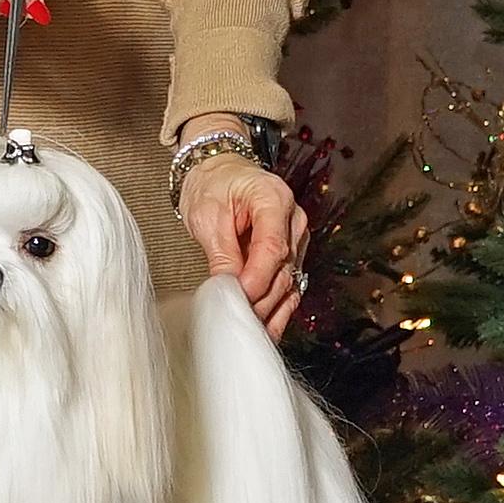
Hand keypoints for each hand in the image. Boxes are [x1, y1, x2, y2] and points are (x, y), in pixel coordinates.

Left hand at [174, 131, 307, 339]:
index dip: (256, 278)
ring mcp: (296, 238)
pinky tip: (266, 329)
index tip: (237, 297)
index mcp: (274, 200)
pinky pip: (290, 285)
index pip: (273, 248)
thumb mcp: (207, 215)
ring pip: (290, 281)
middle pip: (284, 269)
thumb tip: (227, 287)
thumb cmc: (213, 186)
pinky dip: (277, 308)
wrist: (220, 171)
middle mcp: (293, 220)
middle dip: (260, 299)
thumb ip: (221, 252)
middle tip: (236, 319)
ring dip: (270, 309)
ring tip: (250, 331)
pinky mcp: (292, 254)